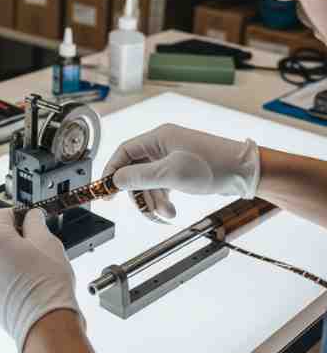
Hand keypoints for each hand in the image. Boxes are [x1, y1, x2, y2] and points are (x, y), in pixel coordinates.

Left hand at [0, 209, 82, 352]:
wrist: (46, 324)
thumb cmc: (48, 283)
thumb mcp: (48, 241)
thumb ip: (35, 222)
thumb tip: (31, 216)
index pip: (1, 215)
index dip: (19, 216)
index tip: (32, 223)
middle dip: (15, 239)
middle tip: (38, 250)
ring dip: (11, 259)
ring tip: (34, 271)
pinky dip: (8, 278)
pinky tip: (28, 286)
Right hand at [102, 124, 260, 219]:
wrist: (247, 173)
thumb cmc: (213, 166)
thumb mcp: (171, 173)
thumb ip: (139, 176)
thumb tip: (115, 179)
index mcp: (158, 138)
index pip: (124, 152)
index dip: (112, 171)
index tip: (105, 191)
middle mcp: (163, 145)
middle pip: (136, 170)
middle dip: (139, 193)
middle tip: (143, 210)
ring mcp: (172, 158)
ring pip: (149, 182)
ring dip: (154, 200)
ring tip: (166, 214)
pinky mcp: (181, 170)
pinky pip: (162, 185)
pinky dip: (164, 199)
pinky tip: (171, 210)